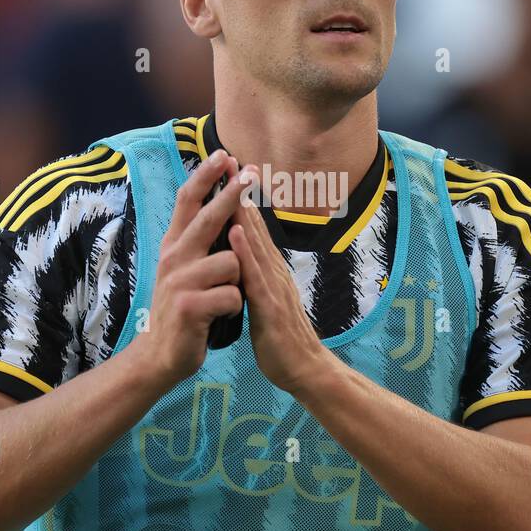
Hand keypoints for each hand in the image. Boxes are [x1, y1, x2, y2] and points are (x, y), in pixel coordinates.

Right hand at [139, 148, 246, 385]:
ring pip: (231, 263)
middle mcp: (173, 258)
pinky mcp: (189, 306)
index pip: (187, 201)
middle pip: (208, 218)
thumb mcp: (185, 270)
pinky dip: (234, 308)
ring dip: (237, 283)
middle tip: (251, 174)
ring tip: (221, 300)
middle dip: (231, 194)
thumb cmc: (184, 309)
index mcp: (174, 246)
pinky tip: (219, 317)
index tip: (223, 154)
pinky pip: (232, 295)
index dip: (205, 176)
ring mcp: (179, 281)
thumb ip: (198, 241)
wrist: (161, 356)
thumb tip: (220, 206)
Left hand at [228, 166, 334, 395]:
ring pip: (256, 244)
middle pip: (255, 227)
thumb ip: (255, 276)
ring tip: (231, 183)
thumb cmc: (281, 338)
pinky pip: (255, 276)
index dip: (240, 200)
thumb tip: (241, 256)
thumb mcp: (265, 299)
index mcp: (269, 270)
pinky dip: (245, 252)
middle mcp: (274, 271)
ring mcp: (275, 287)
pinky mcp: (272, 307)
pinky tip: (235, 233)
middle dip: (242, 195)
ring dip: (244, 212)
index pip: (252, 229)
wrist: (305, 370)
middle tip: (230, 160)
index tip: (226, 171)